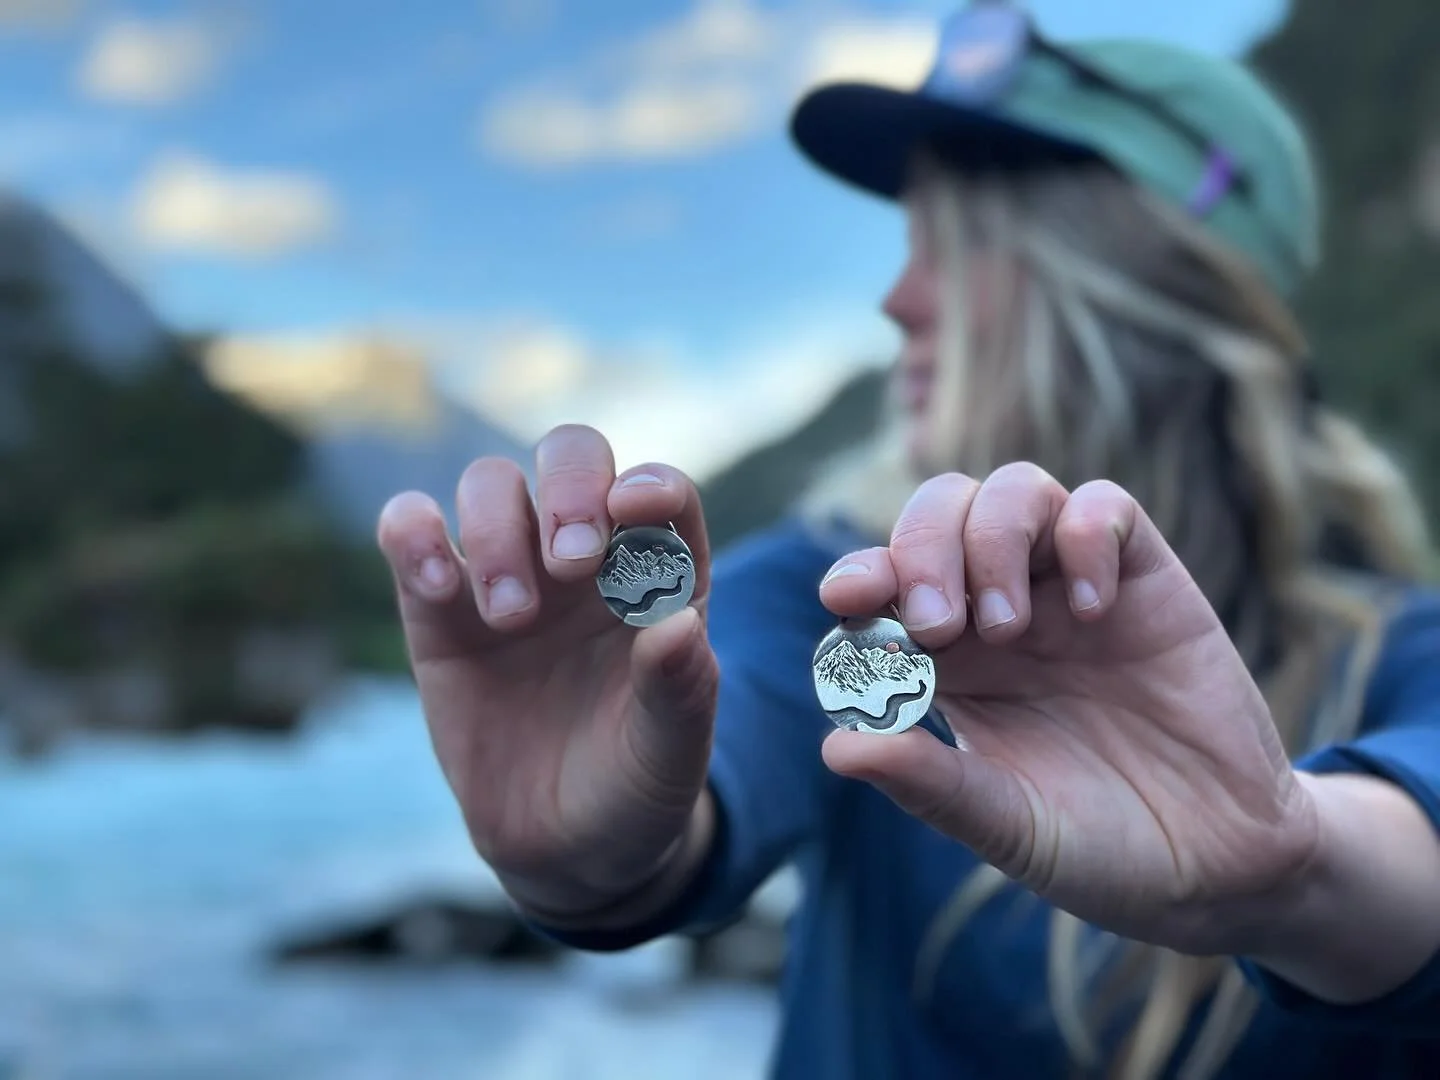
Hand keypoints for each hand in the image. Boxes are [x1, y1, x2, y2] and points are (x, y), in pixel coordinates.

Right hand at [376, 425, 719, 921]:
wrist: (563, 848)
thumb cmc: (635, 786)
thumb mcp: (671, 752)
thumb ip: (680, 690)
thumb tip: (679, 625)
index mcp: (660, 575)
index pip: (664, 493)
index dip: (651, 485)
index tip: (633, 511)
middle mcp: (587, 558)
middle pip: (573, 457)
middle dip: (569, 488)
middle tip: (571, 562)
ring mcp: (510, 572)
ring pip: (491, 483)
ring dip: (498, 529)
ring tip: (512, 617)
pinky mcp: (438, 605)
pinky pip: (411, 530)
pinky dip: (414, 533)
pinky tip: (438, 585)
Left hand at [818, 463, 1319, 954]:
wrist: (1221, 865)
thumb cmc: (1099, 846)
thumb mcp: (1007, 824)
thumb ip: (929, 784)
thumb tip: (836, 746)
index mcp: (948, 663)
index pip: (885, 587)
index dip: (861, 576)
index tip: (846, 597)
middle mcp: (1000, 611)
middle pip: (938, 515)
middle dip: (922, 551)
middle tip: (937, 626)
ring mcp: (1069, 588)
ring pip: (1013, 492)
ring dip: (992, 540)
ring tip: (1007, 628)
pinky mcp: (1143, 580)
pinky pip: (1104, 508)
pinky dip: (1084, 536)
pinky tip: (1087, 611)